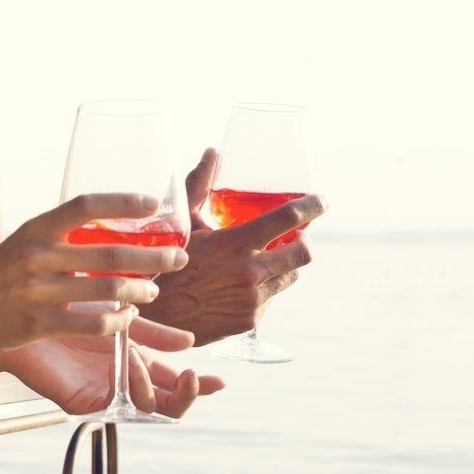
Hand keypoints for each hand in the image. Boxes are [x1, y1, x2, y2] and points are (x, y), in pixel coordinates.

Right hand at [0, 193, 190, 357]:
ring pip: (108, 290)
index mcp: (35, 229)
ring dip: (141, 291)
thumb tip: (110, 225)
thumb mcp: (24, 242)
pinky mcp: (39, 323)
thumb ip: (61, 236)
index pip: (84, 205)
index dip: (122, 201)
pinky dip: (117, 321)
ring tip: (154, 291)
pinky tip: (126, 319)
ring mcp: (38, 291)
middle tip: (177, 259)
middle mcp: (37, 256)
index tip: (153, 203)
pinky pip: (93, 324)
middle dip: (153, 256)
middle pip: (110, 252)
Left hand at [0, 316, 225, 417]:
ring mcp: (105, 393)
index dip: (198, 387)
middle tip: (193, 377)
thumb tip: (189, 341)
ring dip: (151, 382)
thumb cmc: (68, 306)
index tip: (219, 379)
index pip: (172, 384)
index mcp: (134, 362)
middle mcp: (123, 382)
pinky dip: (130, 386)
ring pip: (146, 410)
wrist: (25, 308)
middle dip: (186, 396)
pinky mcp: (83, 401)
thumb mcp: (120, 316)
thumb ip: (152, 332)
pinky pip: (117, 406)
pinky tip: (128, 363)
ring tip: (138, 356)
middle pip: (167, 406)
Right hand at [142, 150, 326, 344]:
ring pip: (290, 276)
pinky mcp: (249, 320)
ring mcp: (252, 299)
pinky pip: (270, 298)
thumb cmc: (162, 263)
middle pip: (303, 252)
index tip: (322, 201)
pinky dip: (263, 287)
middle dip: (303, 240)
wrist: (151, 316)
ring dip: (284, 265)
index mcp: (236, 243)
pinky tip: (241, 284)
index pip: (288, 218)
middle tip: (294, 236)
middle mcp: (251, 272)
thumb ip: (199, 186)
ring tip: (265, 260)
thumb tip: (211, 153)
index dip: (312, 206)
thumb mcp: (181, 223)